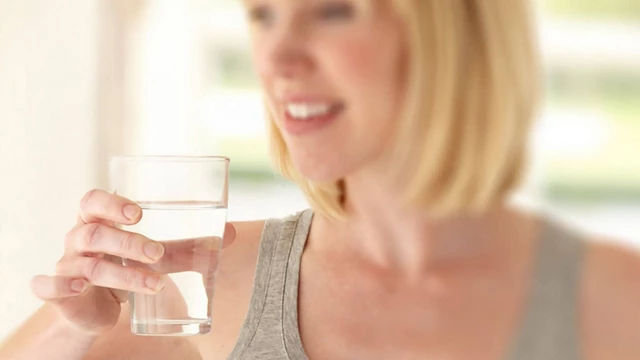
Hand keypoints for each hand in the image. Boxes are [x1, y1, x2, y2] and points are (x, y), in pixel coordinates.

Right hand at [30, 189, 235, 334]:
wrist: (96, 308)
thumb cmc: (124, 268)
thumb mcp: (152, 256)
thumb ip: (186, 246)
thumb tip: (231, 234)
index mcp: (98, 222)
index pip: (93, 201)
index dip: (112, 203)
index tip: (138, 212)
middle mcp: (78, 240)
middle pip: (94, 233)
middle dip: (127, 242)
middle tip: (157, 253)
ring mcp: (66, 266)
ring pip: (86, 265)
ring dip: (122, 274)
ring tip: (155, 282)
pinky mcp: (58, 293)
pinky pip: (47, 286)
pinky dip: (59, 286)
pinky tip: (80, 289)